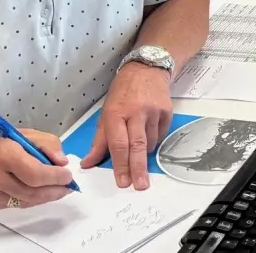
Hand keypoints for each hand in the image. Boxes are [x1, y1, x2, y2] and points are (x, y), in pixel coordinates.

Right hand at [0, 127, 74, 208]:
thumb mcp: (22, 133)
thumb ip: (46, 144)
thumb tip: (62, 162)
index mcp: (5, 154)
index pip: (35, 174)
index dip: (55, 177)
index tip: (68, 175)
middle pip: (33, 192)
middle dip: (55, 190)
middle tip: (69, 186)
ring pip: (27, 201)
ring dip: (47, 197)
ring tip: (60, 189)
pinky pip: (17, 204)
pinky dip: (33, 199)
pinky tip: (41, 192)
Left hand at [82, 63, 173, 189]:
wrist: (146, 69)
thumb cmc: (122, 93)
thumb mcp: (105, 113)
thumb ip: (99, 141)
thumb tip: (88, 164)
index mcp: (116, 113)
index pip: (118, 144)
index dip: (120, 165)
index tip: (122, 182)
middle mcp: (136, 112)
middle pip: (137, 146)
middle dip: (138, 168)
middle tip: (140, 186)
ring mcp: (153, 111)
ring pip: (150, 142)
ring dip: (144, 153)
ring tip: (140, 152)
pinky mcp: (167, 111)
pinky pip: (161, 134)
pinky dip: (154, 140)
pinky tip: (149, 133)